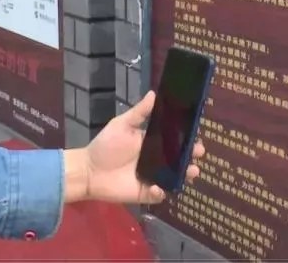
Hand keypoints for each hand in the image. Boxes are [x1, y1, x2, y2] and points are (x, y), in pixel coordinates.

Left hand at [64, 91, 204, 203]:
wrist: (88, 170)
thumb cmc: (105, 146)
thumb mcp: (122, 125)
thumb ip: (139, 113)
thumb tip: (154, 94)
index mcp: (152, 143)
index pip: (174, 140)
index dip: (187, 138)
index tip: (197, 135)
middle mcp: (156, 160)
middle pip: (179, 159)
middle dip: (192, 156)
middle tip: (198, 152)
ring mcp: (152, 177)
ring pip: (174, 177)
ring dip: (185, 174)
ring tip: (192, 171)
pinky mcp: (145, 192)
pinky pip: (159, 194)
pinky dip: (161, 192)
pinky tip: (158, 187)